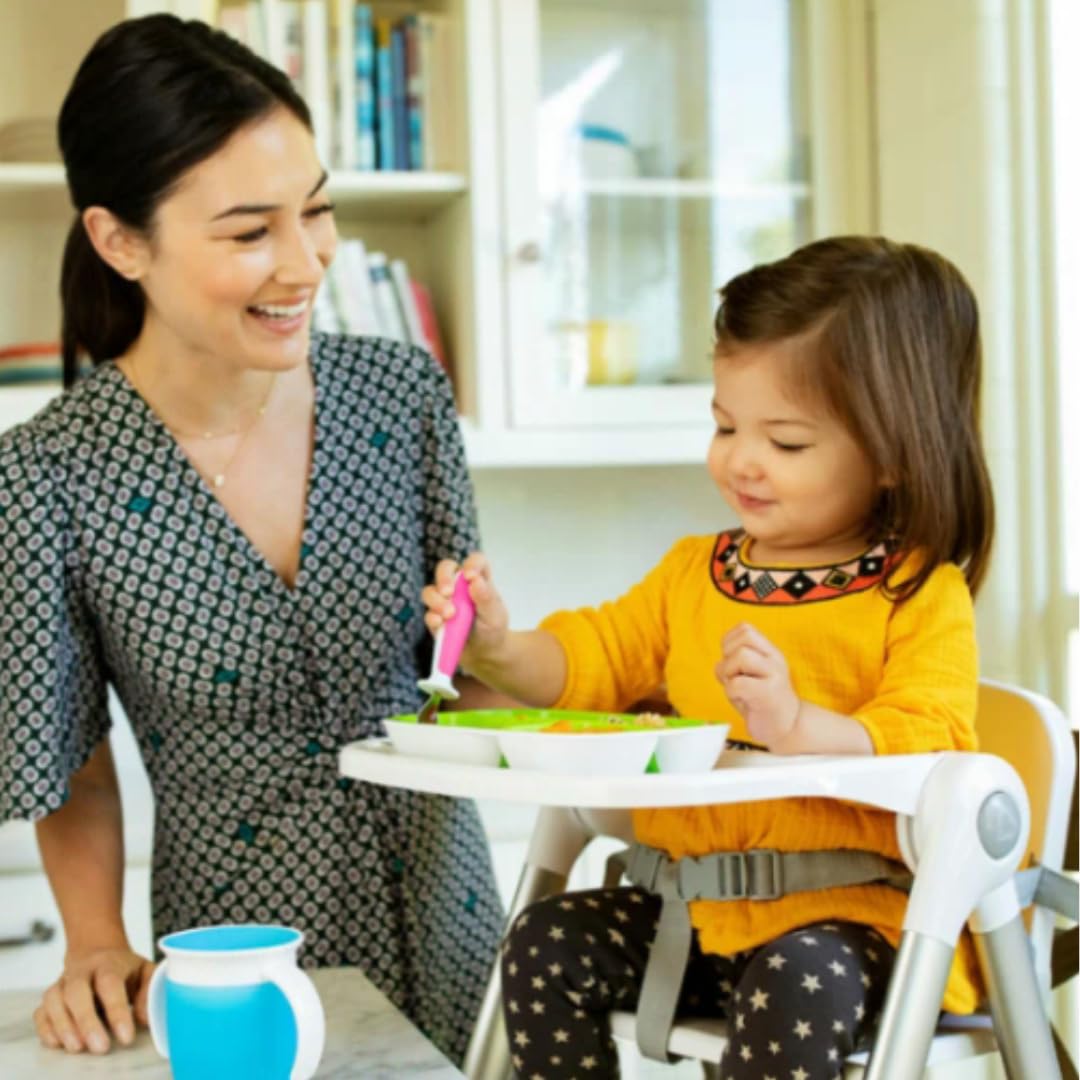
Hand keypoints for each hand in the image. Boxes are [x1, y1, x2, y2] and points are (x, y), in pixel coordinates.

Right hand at [33, 946, 154, 1054]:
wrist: (96, 949)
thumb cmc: (123, 968)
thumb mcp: (145, 971)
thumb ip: (149, 991)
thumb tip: (144, 1018)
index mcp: (109, 963)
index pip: (110, 984)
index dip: (117, 1011)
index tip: (126, 1036)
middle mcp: (82, 971)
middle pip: (77, 991)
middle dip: (86, 1021)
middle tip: (100, 1047)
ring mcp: (62, 983)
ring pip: (54, 1001)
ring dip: (64, 1026)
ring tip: (78, 1047)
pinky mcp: (49, 998)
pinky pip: (40, 1012)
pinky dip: (46, 1029)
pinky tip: (58, 1043)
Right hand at [421, 553, 509, 668]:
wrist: (484, 655)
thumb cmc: (493, 630)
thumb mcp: (495, 616)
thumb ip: (486, 598)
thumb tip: (475, 581)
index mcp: (479, 580)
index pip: (475, 561)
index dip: (471, 563)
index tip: (470, 576)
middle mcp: (459, 586)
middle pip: (445, 569)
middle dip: (443, 578)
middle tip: (448, 593)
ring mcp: (444, 601)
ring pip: (430, 591)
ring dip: (437, 601)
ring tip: (449, 615)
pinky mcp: (435, 618)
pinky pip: (428, 614)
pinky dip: (433, 618)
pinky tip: (441, 625)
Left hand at [716, 623, 800, 749]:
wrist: (787, 728)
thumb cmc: (761, 701)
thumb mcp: (750, 674)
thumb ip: (736, 660)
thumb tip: (721, 659)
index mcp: (770, 651)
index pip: (745, 628)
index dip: (728, 642)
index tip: (731, 662)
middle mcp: (775, 659)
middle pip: (743, 637)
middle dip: (728, 656)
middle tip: (733, 676)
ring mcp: (775, 675)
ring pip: (741, 656)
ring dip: (728, 673)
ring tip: (737, 688)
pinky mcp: (769, 694)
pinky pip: (737, 683)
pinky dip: (730, 692)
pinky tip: (742, 701)